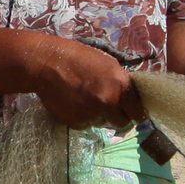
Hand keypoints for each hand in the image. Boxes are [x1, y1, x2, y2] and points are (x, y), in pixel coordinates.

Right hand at [22, 35, 142, 129]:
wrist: (47, 64)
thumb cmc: (78, 58)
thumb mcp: (107, 64)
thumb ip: (121, 83)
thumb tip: (130, 100)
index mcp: (120, 84)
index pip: (137, 112)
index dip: (137, 114)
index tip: (135, 115)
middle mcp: (108, 101)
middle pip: (122, 122)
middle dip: (117, 116)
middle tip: (107, 107)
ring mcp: (92, 113)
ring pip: (102, 123)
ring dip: (98, 115)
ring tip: (85, 98)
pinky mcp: (76, 122)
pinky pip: (85, 124)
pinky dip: (82, 117)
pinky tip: (74, 102)